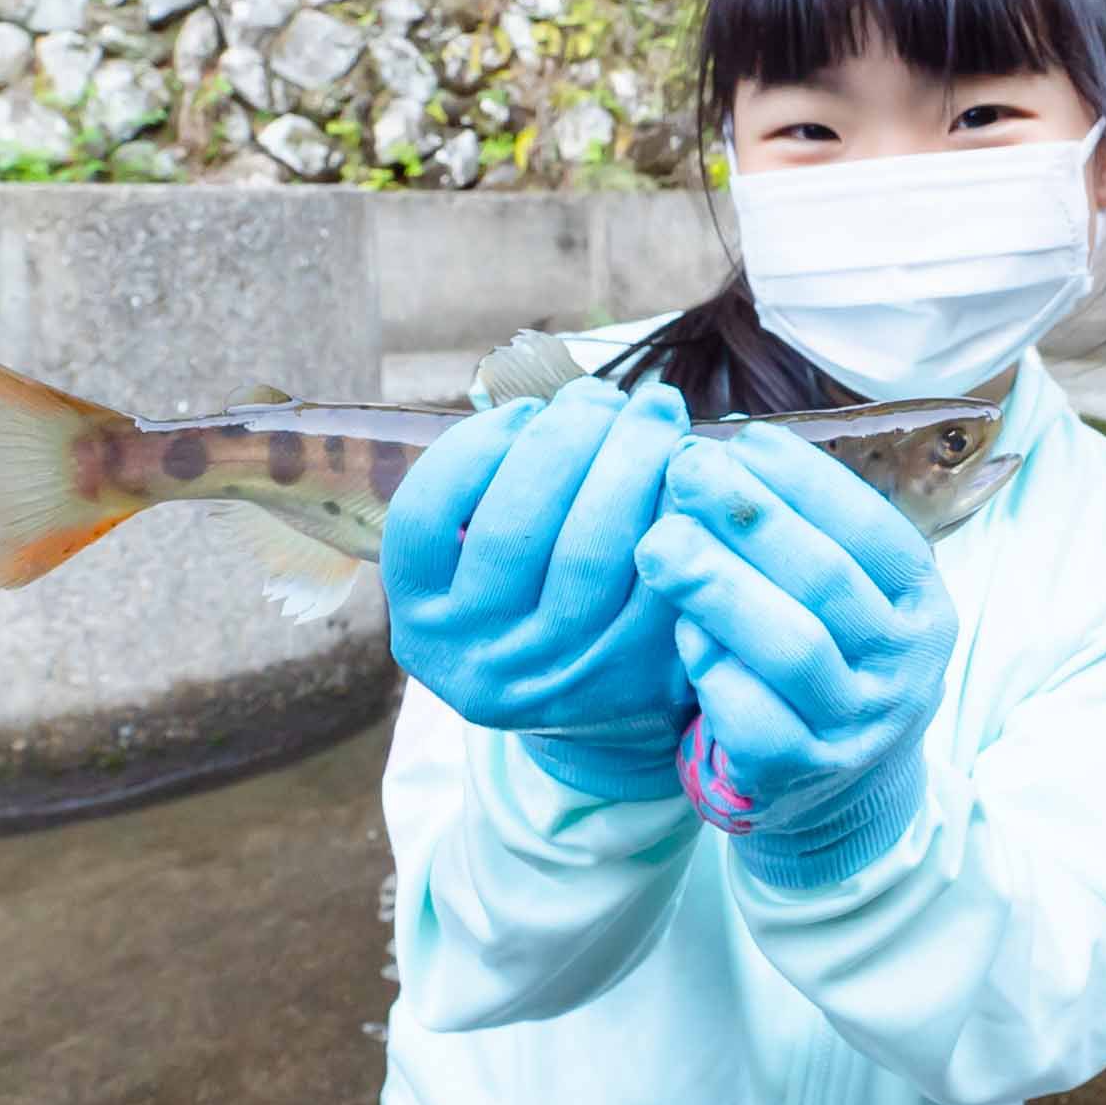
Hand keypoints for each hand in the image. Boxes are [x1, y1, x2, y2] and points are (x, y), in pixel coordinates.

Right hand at [380, 378, 693, 793]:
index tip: (526, 405)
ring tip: (653, 413)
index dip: (476, 445)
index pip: (427, 516)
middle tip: (609, 393)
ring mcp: (551, 680)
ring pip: (589, 549)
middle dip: (567, 437)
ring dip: (627, 461)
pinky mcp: (628, 684)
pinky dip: (673, 513)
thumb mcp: (485, 561)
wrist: (605, 717)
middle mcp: (473, 659)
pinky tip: (685, 470)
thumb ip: (495, 487)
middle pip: (516, 524)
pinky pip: (655, 579)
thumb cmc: (543, 599)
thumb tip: (549, 387)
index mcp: (420, 618)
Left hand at [634, 425, 957, 888]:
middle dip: (751, 519)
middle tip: (685, 469)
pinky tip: (679, 630)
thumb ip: (810, 532)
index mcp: (924, 606)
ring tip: (660, 542)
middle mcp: (905, 668)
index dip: (809, 481)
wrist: (841, 789)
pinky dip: (712, 667)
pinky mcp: (799, 774)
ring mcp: (857, 726)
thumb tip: (734, 442)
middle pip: (827, 581)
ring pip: (791, 647)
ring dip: (720, 587)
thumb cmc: (831, 661)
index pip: (875, 532)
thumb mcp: (851, 599)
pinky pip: (750, 715)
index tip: (744, 438)